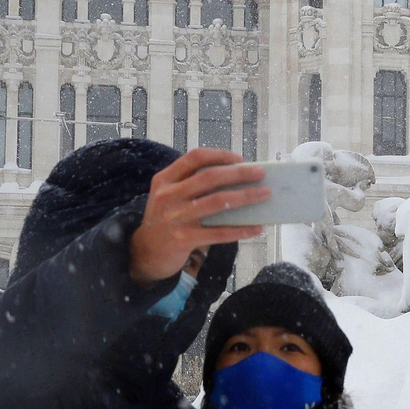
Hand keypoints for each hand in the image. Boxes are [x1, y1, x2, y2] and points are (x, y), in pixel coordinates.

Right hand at [130, 149, 267, 284]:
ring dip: (245, 197)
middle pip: (210, 177)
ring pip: (218, 202)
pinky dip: (242, 229)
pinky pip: (220, 232)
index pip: (194, 158)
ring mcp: (176, 217)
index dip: (220, 155)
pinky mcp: (184, 239)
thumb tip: (237, 179)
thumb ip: (192, 185)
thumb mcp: (170, 197)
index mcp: (165, 179)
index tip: (240, 159)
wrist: (145, 253)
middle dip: (239, 174)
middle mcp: (168, 195)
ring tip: (265, 194)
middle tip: (261, 173)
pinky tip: (257, 228)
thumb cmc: (166, 220)